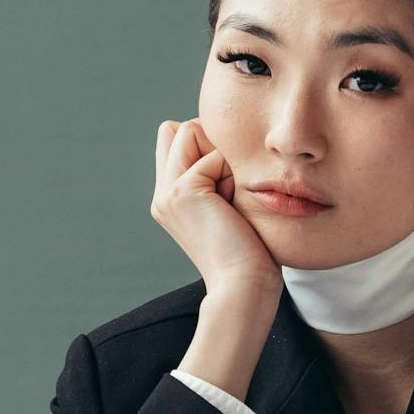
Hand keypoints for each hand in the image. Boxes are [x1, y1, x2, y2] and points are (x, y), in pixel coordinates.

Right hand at [150, 118, 283, 298]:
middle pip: (179, 129)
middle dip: (212, 145)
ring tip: (230, 198)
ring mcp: (168, 192)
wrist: (244, 285)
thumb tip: (224, 139)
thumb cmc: (251, 251)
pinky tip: (233, 206)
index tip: (229, 189)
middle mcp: (162, 193)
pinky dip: (232, 173)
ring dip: (222, 158)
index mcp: (170, 198)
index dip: (209, 148)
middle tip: (229, 190)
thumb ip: (219, 174)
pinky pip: (214, 154)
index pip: (177, 138)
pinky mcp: (182, 191)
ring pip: (191, 130)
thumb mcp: (231, 204)